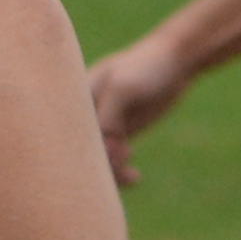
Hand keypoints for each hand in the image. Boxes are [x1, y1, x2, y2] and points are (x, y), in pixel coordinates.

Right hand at [83, 36, 190, 185]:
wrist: (175, 62)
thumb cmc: (146, 68)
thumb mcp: (123, 88)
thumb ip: (107, 117)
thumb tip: (101, 148)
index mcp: (74, 99)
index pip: (65, 133)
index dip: (82, 149)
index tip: (110, 146)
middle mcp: (84, 114)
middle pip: (79, 151)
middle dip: (98, 163)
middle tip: (123, 154)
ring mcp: (102, 125)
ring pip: (97, 160)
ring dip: (112, 170)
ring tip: (130, 163)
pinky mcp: (118, 134)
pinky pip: (112, 160)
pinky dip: (121, 172)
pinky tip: (136, 177)